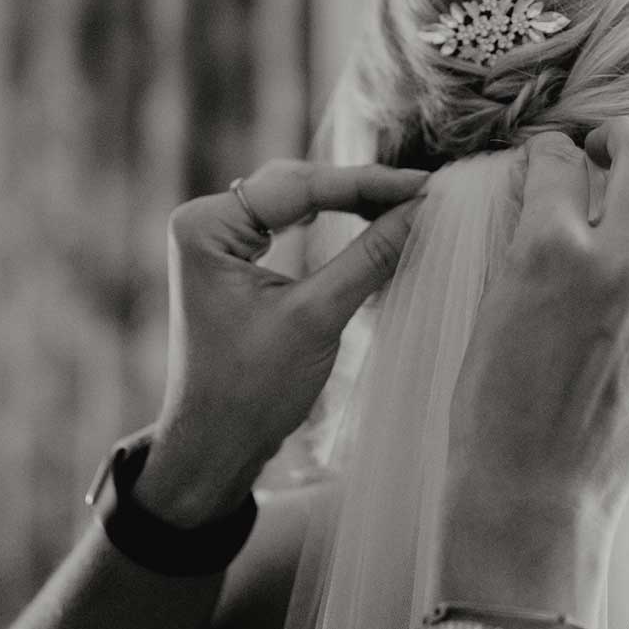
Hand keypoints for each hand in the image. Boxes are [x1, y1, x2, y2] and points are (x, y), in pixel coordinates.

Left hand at [136, 160, 430, 525]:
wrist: (215, 444)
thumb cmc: (251, 390)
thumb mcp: (317, 317)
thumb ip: (369, 257)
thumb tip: (422, 209)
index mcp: (205, 226)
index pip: (298, 186)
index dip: (366, 184)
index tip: (425, 186)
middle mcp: (203, 222)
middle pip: (295, 185)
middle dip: (359, 190)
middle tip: (423, 194)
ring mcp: (216, 240)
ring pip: (295, 202)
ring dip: (348, 203)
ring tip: (405, 204)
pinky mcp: (233, 261)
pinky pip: (288, 225)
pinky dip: (331, 224)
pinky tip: (369, 222)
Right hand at [445, 119, 628, 536]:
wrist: (534, 492)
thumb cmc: (491, 409)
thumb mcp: (490, 309)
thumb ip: (522, 247)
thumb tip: (541, 199)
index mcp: (548, 251)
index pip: (558, 161)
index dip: (546, 150)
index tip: (545, 155)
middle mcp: (617, 265)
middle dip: (619, 139)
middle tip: (602, 146)